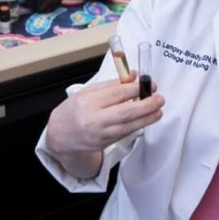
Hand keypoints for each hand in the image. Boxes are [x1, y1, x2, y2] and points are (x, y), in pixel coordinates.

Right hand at [46, 71, 164, 155]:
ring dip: (147, 118)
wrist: (59, 135)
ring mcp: (99, 134)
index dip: (136, 88)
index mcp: (88, 101)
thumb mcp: (88, 92)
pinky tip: (147, 119)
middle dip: (146, 105)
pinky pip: (125, 134)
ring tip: (158, 110)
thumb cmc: (74, 110)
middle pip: (125, 112)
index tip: (149, 84)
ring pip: (128, 126)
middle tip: (159, 98)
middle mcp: (93, 118)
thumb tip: (133, 75)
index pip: (117, 93)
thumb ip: (112, 84)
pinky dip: (137, 125)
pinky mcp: (104, 144)